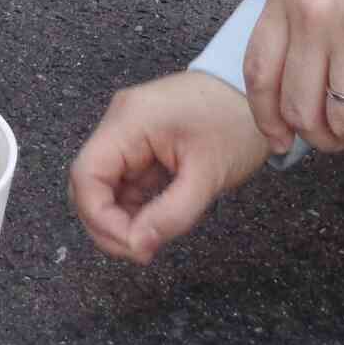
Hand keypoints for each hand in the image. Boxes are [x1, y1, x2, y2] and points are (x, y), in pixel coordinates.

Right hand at [70, 70, 269, 264]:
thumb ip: (172, 214)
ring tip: (155, 237)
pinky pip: (125, 182)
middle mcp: (120, 122)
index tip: (135, 246)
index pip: (86, 176)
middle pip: (89, 184)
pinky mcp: (142, 144)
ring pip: (105, 187)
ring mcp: (129, 132)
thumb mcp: (208, 175)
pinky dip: (136, 207)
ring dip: (123, 218)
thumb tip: (138, 246)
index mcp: (129, 121)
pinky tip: (160, 219)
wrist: (256, 94)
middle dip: (108, 224)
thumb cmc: (237, 123)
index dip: (101, 219)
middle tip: (143, 250)